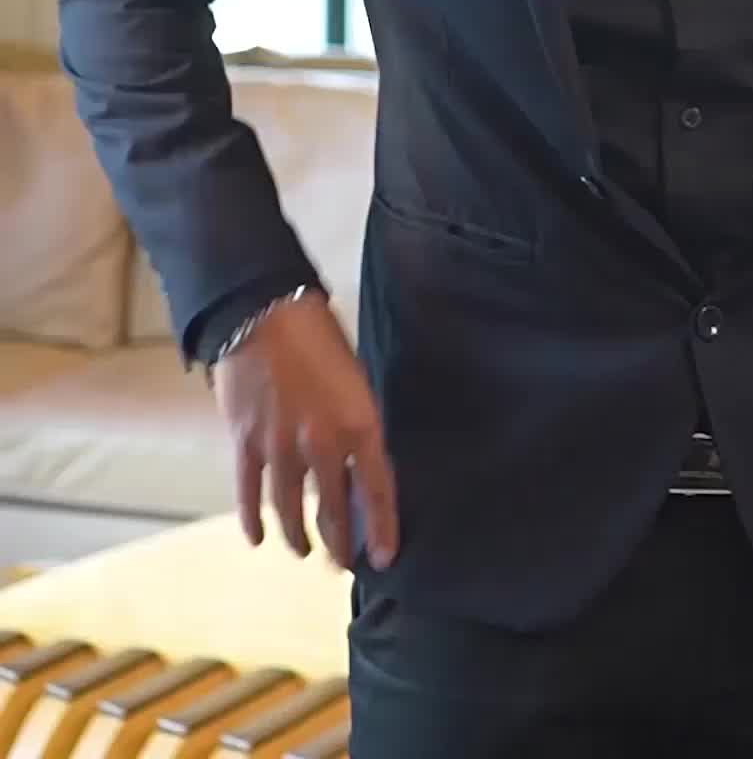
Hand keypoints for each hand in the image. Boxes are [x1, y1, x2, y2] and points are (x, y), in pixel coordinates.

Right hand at [212, 291, 397, 573]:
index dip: (381, 529)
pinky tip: (259, 538)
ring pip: (291, 510)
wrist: (264, 311)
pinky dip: (254, 520)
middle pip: (333, 510)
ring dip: (299, 537)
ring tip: (305, 552)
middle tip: (342, 563)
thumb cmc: (318, 334)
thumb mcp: (354, 377)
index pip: (377, 491)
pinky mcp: (246, 443)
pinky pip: (250, 494)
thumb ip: (354, 422)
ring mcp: (281, 449)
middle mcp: (323, 445)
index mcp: (359, 424)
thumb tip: (353, 459)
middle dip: (339, 543)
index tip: (383, 559)